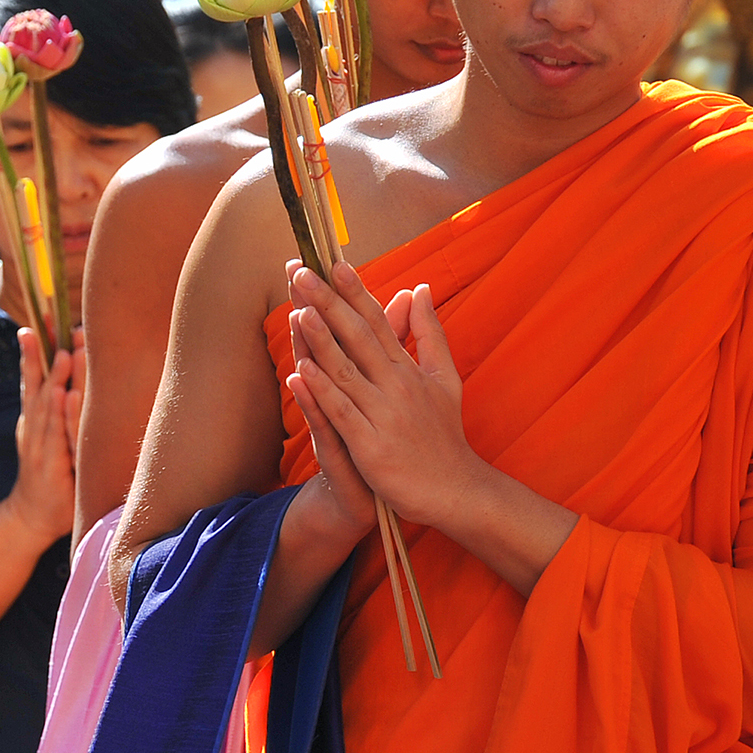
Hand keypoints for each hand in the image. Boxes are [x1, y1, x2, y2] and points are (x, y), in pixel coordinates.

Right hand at [4, 327, 78, 545]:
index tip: (44, 318)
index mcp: (33, 417)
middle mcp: (33, 426)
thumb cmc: (49, 472)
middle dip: (48, 354)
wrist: (31, 517)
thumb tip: (72, 370)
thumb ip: (56, 406)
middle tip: (59, 326)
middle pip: (39, 383)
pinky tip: (65, 396)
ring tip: (66, 353)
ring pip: (48, 407)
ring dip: (57, 378)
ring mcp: (39, 446)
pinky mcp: (50, 465)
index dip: (38, 348)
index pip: (34, 375)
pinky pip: (57, 437)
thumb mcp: (49, 435)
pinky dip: (60, 416)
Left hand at [283, 261, 474, 530]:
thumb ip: (430, 332)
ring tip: (297, 309)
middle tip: (301, 271)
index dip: (353, 290)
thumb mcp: (444, 377)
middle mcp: (396, 385)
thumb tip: (420, 288)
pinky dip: (322, 391)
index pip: (377, 320)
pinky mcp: (371, 446)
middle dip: (328, 302)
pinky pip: (342, 413)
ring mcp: (383, 415)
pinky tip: (301, 371)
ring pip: (346, 370)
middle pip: (357, 336)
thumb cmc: (443, 435)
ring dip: (320, 339)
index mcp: (408, 368)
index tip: (332, 262)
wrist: (456, 490)